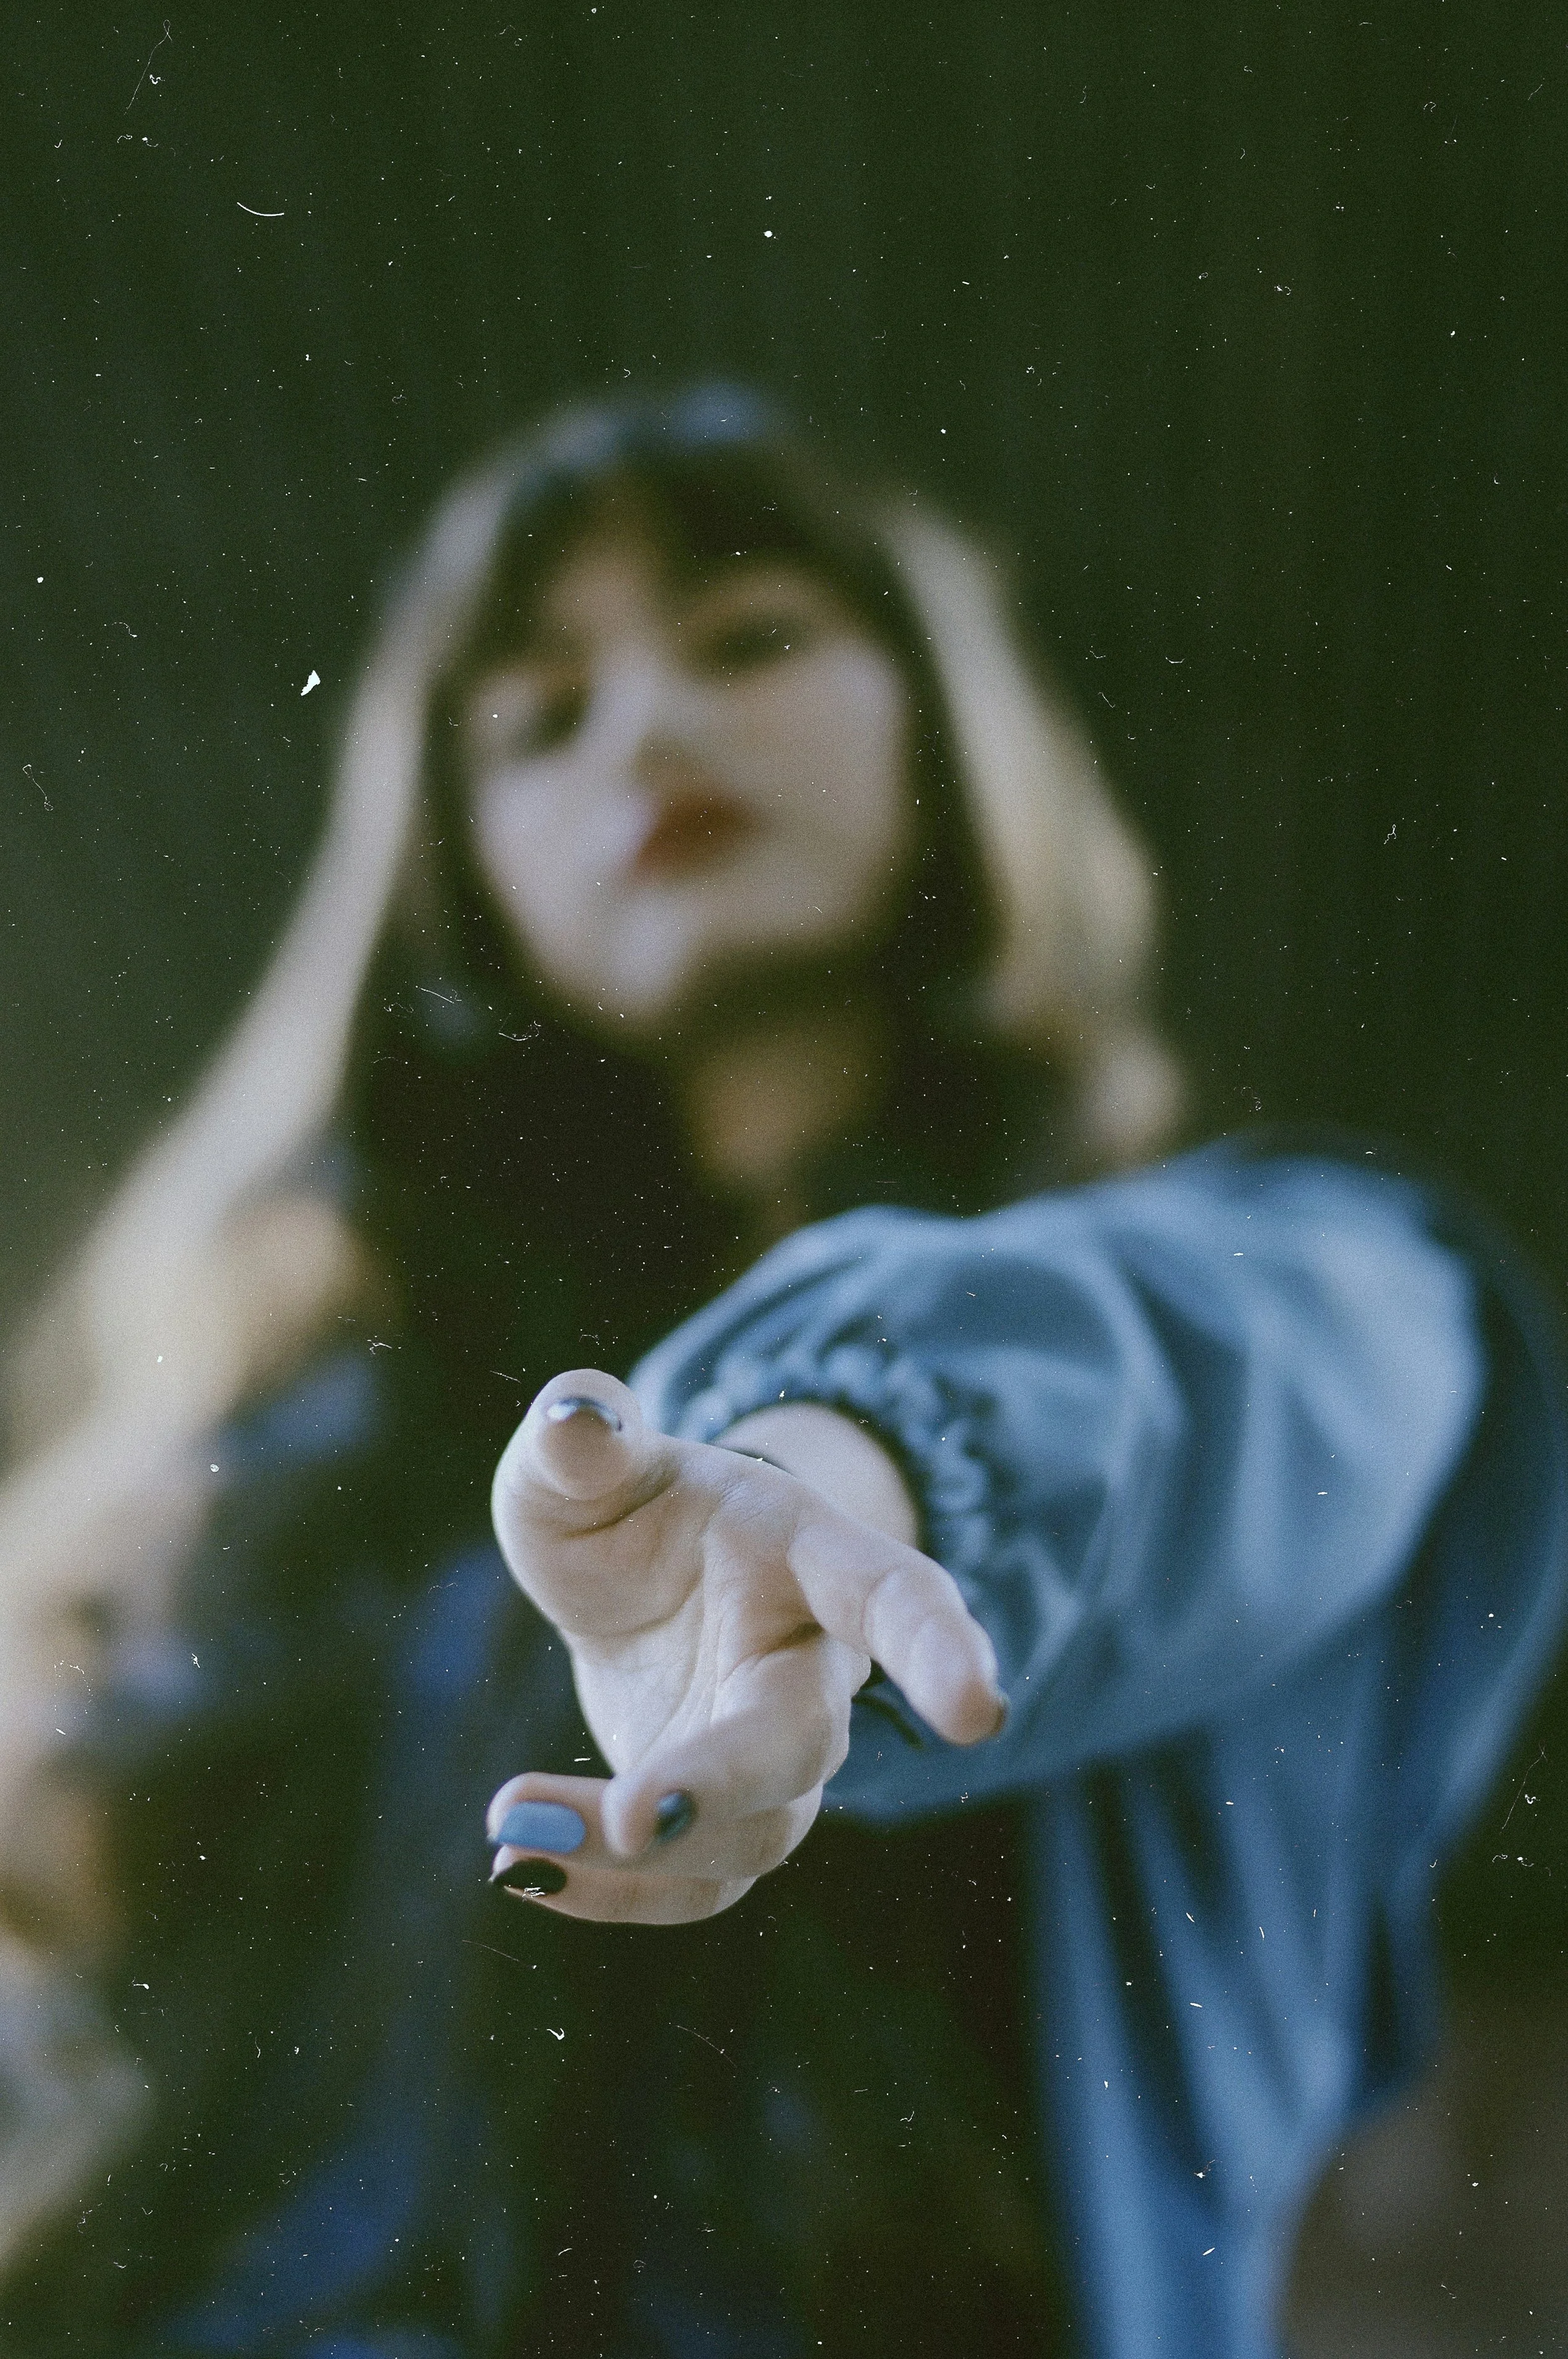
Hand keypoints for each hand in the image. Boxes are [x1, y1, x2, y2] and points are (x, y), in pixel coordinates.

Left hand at [485, 1369, 1005, 1923]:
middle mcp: (810, 1664)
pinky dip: (611, 1894)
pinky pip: (693, 1885)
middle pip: (803, 1743)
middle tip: (632, 1815)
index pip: (896, 1595)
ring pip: (750, 1836)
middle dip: (724, 1787)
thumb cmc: (625, 1504)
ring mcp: (771, 1752)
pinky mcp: (721, 1820)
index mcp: (807, 1553)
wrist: (636, 1575)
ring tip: (516, 1825)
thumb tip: (576, 1413)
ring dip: (635, 1856)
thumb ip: (584, 1440)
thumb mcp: (587, 1461)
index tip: (976, 1714)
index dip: (940, 1649)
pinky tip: (524, 1872)